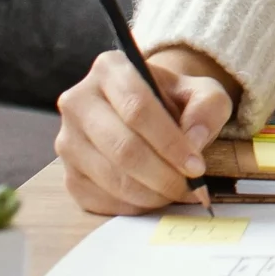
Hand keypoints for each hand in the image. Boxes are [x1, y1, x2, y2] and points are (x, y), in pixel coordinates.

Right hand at [56, 47, 236, 215]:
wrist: (146, 111)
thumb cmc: (174, 100)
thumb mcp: (202, 91)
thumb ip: (207, 108)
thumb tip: (193, 141)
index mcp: (110, 68)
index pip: (138, 109)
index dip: (170, 143)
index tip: (196, 167)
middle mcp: (79, 101)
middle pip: (122, 147)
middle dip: (162, 174)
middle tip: (190, 188)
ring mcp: (67, 140)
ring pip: (109, 177)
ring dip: (150, 194)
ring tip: (177, 193)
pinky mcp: (68, 174)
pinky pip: (98, 200)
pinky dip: (132, 206)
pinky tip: (154, 199)